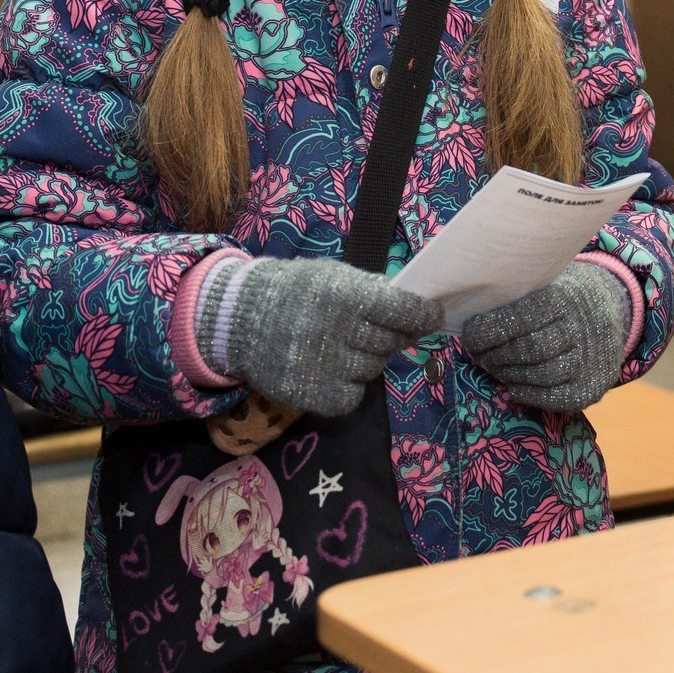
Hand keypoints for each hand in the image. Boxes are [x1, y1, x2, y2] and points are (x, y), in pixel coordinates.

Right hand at [223, 259, 439, 416]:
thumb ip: (372, 290)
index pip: (402, 310)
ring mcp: (326, 367)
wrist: (241, 319)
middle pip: (390, 342)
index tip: (432, 317)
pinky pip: (353, 396)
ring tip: (338, 347)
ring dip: (366, 359)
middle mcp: (339, 332)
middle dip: (389, 336)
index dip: (423, 316)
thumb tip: (416, 304)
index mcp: (347, 296)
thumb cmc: (296, 292)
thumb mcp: (334, 276)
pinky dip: (347, 387)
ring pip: (373, 369)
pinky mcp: (315, 396)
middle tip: (368, 329)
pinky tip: (329, 370)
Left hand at [461, 264, 630, 413]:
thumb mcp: (545, 284)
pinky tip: (513, 386)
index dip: (490, 329)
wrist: (611, 312)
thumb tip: (474, 324)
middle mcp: (582, 328)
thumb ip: (516, 300)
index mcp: (566, 298)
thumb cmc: (563, 299)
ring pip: (543, 374)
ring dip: (510, 374)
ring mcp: (590, 360)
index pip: (522, 317)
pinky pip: (556, 397)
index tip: (470, 335)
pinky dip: (528, 393)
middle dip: (497, 355)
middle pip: (531, 349)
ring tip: (495, 368)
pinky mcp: (592, 387)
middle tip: (480, 356)